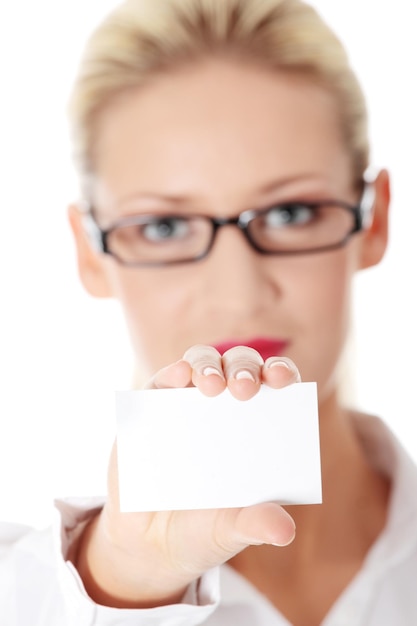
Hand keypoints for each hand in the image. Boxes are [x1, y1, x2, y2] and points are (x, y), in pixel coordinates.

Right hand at [74, 345, 299, 607]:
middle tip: (245, 390)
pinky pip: (162, 380)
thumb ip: (256, 525)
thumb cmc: (203, 529)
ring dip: (208, 365)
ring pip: (202, 362)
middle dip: (244, 369)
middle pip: (240, 366)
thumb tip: (284, 531)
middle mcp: (225, 405)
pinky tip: (178, 376)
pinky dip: (171, 372)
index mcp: (256, 427)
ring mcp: (187, 402)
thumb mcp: (231, 530)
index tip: (285, 379)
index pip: (276, 386)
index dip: (282, 373)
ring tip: (210, 385)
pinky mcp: (153, 407)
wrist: (148, 543)